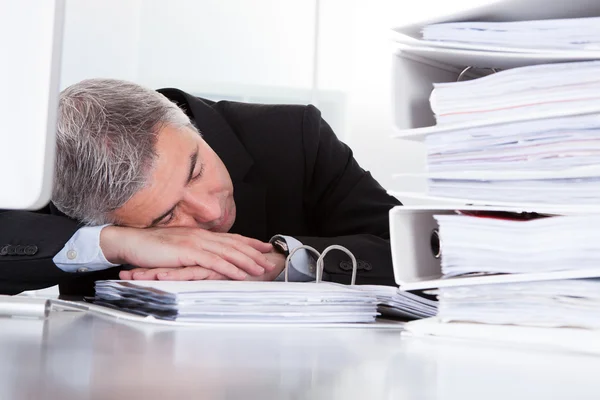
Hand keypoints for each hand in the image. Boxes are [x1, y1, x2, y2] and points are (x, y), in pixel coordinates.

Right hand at [101, 226, 275, 280]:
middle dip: (254, 252)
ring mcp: (195, 243)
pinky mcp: (188, 252)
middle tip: (270, 260)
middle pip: (234, 244)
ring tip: (262, 269)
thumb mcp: (175, 247)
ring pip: (228, 252)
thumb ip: (191, 250)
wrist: (130, 241)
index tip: (263, 246)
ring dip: (247, 261)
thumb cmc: (150, 247)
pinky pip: (214, 261)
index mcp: (199, 234)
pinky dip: (230, 268)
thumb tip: (203, 257)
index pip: (229, 237)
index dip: (248, 241)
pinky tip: (241, 274)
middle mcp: (201, 236)